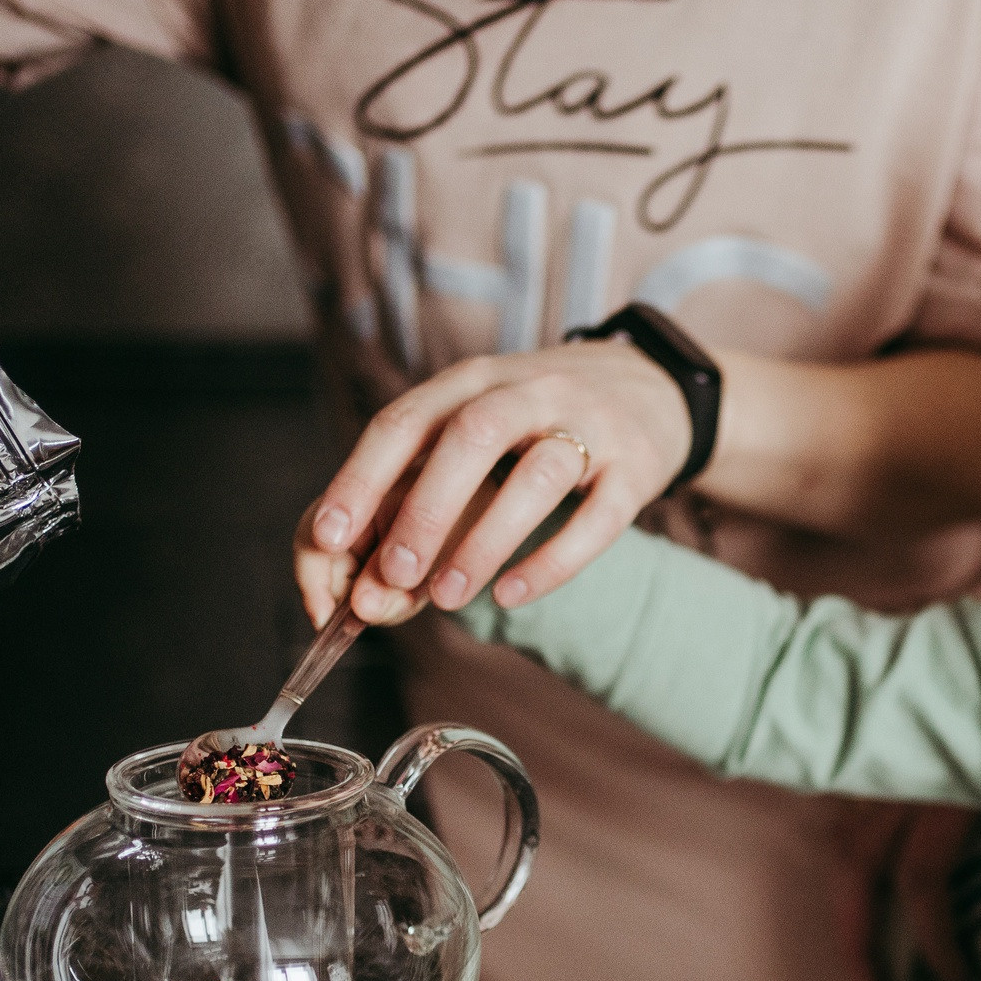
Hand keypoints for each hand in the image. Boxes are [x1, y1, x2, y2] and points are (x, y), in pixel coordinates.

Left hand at [294, 340, 690, 626]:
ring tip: (447, 599)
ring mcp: (589, 425)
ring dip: (485, 540)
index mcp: (473, 381)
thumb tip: (364, 569)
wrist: (652, 388)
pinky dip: (552, 561)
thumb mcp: (479, 420)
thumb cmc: (540, 420)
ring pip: (537, 475)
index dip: (362, 477)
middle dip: (426, 509)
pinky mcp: (635, 467)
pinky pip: (597, 518)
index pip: (406, 420)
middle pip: (470, 437)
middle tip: (394, 574)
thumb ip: (423, 480)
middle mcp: (530, 391)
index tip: (328, 535)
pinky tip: (512, 595)